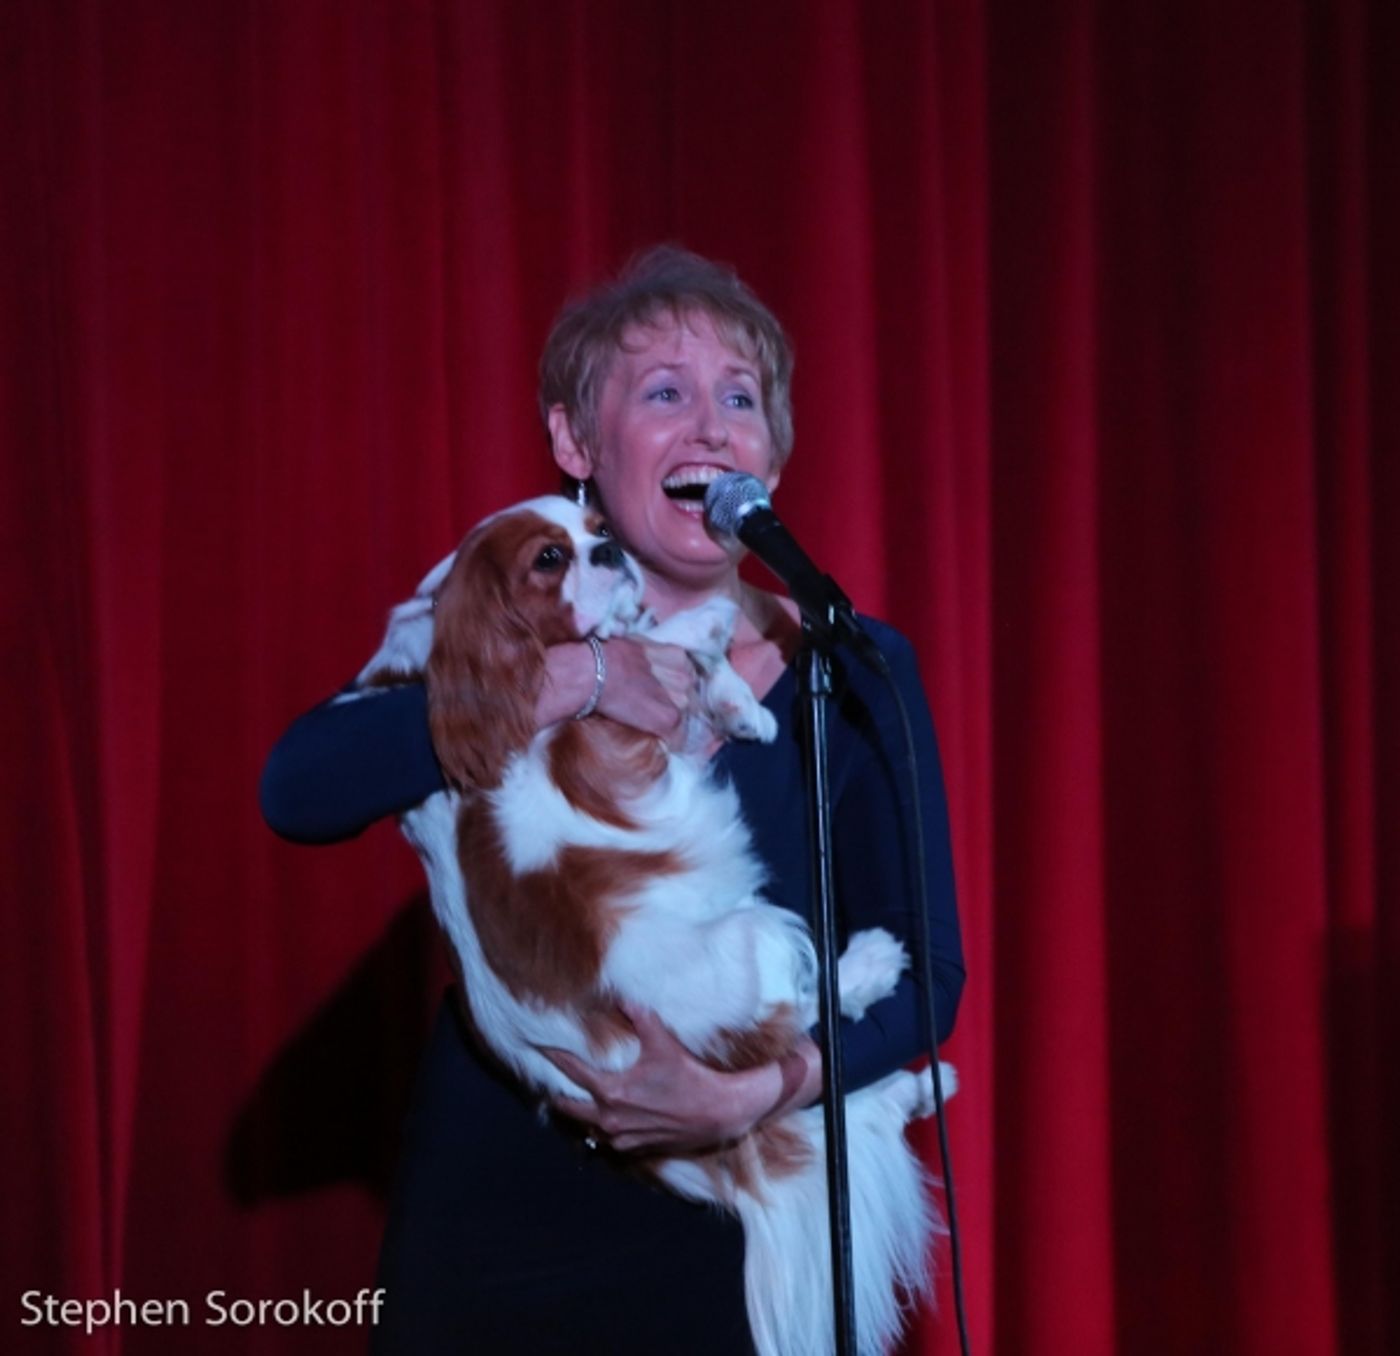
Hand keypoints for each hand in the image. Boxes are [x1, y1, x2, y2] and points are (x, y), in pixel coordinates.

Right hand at [541, 639, 695, 743]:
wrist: (593, 672)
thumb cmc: (606, 658)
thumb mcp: (638, 646)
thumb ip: (654, 657)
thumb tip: (648, 668)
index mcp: (679, 657)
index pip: (686, 680)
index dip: (672, 689)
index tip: (658, 696)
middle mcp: (684, 677)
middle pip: (687, 699)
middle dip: (672, 706)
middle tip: (648, 708)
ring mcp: (679, 699)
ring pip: (682, 719)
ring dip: (667, 723)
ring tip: (645, 721)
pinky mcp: (669, 719)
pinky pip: (677, 738)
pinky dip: (667, 742)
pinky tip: (653, 739)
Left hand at [542, 1005, 821, 1154]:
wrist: (719, 1114)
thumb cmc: (690, 1078)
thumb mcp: (664, 1044)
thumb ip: (641, 1018)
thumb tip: (624, 997)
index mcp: (612, 1092)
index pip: (572, 1072)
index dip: (553, 1057)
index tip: (537, 1047)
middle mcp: (611, 1119)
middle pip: (569, 1108)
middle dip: (556, 1094)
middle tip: (544, 1081)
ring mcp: (623, 1138)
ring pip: (587, 1128)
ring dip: (578, 1114)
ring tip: (568, 1101)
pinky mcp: (637, 1148)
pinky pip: (609, 1142)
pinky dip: (600, 1131)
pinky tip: (602, 1122)